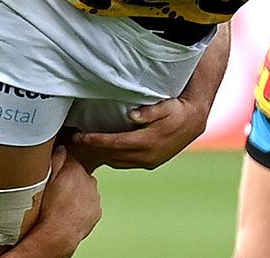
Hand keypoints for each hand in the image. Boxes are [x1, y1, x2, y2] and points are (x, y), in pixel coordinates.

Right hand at [34, 146, 100, 255]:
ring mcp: (94, 196)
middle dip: (70, 180)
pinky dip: (82, 207)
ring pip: (85, 190)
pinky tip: (70, 212)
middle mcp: (89, 180)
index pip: (69, 160)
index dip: (60, 167)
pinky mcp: (97, 211)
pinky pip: (90, 204)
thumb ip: (55, 159)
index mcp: (76, 169)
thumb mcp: (46, 178)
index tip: (53, 174)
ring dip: (77, 193)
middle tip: (56, 190)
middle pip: (78, 175)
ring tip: (62, 203)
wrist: (58, 233)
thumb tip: (61, 148)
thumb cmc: (49, 207)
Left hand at [65, 95, 210, 170]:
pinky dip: (112, 158)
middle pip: (113, 155)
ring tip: (85, 146)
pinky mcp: (151, 162)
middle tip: (74, 141)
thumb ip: (149, 111)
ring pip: (118, 162)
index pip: (115, 143)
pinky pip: (125, 163)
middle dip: (93, 149)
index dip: (96, 140)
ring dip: (101, 155)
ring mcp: (149, 161)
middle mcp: (147, 156)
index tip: (80, 136)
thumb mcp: (166, 106)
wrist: (194, 122)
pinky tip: (104, 151)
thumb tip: (133, 115)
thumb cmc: (178, 110)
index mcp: (148, 142)